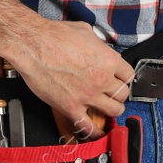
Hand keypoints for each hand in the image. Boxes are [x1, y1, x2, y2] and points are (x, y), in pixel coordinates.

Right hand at [7, 20, 131, 136]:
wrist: (32, 46)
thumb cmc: (54, 36)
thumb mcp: (85, 31)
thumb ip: (97, 44)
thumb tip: (98, 47)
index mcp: (108, 60)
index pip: (129, 75)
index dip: (124, 78)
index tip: (120, 80)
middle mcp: (102, 79)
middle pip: (123, 95)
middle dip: (119, 95)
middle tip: (113, 95)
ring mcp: (88, 95)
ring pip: (113, 111)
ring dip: (113, 111)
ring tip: (108, 110)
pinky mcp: (71, 107)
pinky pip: (88, 126)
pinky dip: (95, 132)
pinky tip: (98, 131)